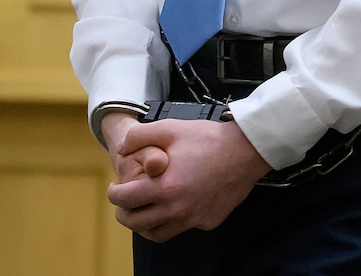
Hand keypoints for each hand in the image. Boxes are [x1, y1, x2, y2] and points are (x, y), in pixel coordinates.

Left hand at [107, 117, 270, 241]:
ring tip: (143, 210)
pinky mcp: (208, 222)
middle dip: (124, 213)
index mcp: (164, 188)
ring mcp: (193, 219)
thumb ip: (141, 136)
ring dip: (145, 224)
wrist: (246, 150)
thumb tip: (122, 147)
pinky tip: (174, 206)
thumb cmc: (209, 138)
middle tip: (124, 202)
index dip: (114, 194)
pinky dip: (172, 222)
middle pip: (136, 224)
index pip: (125, 201)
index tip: (114, 188)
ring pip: (157, 233)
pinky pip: (182, 228)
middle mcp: (177, 209)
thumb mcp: (171, 128)